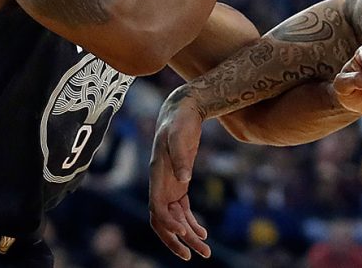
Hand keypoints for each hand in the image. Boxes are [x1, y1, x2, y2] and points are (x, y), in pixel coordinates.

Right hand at [149, 88, 210, 259]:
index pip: (156, 209)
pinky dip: (191, 223)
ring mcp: (168, 186)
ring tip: (205, 252)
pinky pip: (182, 210)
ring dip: (188, 236)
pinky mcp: (179, 184)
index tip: (183, 234)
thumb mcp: (180, 135)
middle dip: (176, 240)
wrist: (182, 109)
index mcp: (156, 175)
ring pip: (175, 219)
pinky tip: (203, 234)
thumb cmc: (179, 120)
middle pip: (163, 221)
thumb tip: (184, 179)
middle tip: (193, 256)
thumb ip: (181, 156)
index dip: (167, 224)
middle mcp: (159, 185)